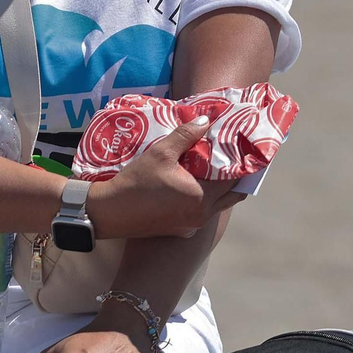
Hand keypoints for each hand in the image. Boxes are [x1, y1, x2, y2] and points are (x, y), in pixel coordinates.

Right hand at [91, 118, 243, 238]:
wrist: (111, 212)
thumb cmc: (136, 181)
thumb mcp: (160, 153)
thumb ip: (185, 135)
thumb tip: (206, 121)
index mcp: (203, 196)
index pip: (233, 178)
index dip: (239, 162)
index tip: (240, 149)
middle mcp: (203, 214)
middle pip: (231, 196)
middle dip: (235, 178)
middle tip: (233, 160)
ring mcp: (192, 225)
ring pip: (217, 206)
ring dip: (219, 190)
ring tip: (213, 171)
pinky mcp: (182, 231)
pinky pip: (201, 215)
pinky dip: (203, 202)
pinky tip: (192, 188)